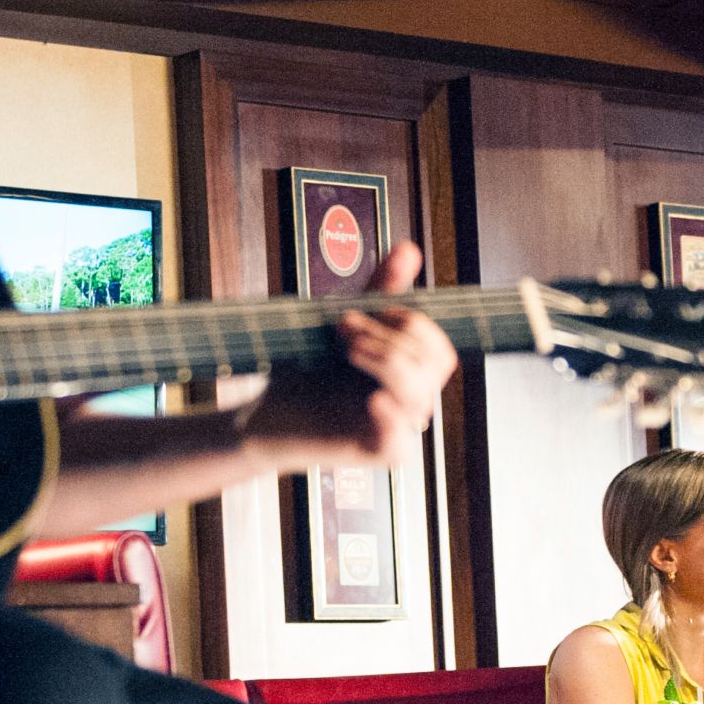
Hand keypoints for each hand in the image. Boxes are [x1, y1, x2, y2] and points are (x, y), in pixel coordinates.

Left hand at [238, 243, 456, 469]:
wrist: (263, 410)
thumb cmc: (307, 370)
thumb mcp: (345, 323)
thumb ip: (380, 291)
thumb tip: (410, 249)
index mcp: (410, 373)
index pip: (440, 347)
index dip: (413, 322)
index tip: (370, 308)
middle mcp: (409, 401)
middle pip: (436, 365)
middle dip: (391, 335)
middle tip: (344, 325)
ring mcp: (393, 428)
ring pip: (420, 395)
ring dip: (384, 359)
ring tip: (346, 347)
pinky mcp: (371, 454)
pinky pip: (400, 445)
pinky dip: (391, 418)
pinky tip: (371, 398)